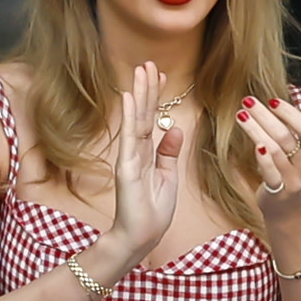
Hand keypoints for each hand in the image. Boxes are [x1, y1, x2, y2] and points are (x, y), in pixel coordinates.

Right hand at [110, 62, 183, 258]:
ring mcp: (129, 158)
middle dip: (146, 88)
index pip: (151, 118)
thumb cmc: (152, 211)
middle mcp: (135, 151)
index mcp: (147, 154)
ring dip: (139, 94)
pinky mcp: (126, 168)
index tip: (160, 75)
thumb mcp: (167, 176)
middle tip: (148, 63)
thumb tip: (174, 128)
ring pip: (136, 119)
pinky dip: (129, 116)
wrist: (140, 237)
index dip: (155, 96)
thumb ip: (168, 152)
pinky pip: (130, 137)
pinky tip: (129, 97)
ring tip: (140, 71)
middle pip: (142, 113)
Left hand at [237, 90, 300, 225]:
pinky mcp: (278, 191)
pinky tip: (254, 143)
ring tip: (241, 114)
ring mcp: (294, 180)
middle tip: (248, 101)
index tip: (273, 100)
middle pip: (287, 136)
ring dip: (256, 130)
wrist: (292, 209)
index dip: (291, 114)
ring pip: (274, 150)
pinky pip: (270, 172)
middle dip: (266, 116)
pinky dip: (262, 158)